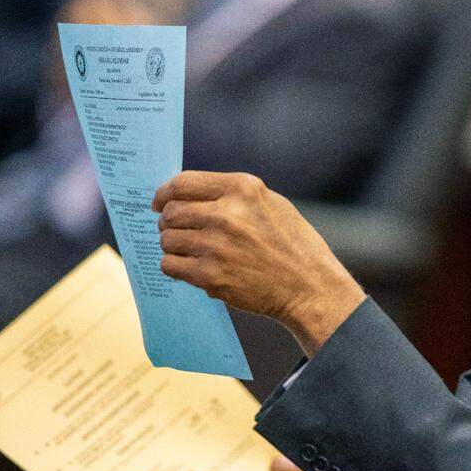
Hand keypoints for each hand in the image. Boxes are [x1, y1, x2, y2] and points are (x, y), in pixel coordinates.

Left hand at [152, 171, 365, 355]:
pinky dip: (175, 266)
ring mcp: (216, 245)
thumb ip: (234, 195)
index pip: (183, 182)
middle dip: (169, 223)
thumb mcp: (271, 204)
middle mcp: (226, 213)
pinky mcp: (210, 276)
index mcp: (242, 189)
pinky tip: (190, 268)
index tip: (160, 202)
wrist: (310, 288)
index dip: (164, 193)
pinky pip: (170, 265)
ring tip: (190, 252)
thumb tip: (193, 196)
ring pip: (167, 239)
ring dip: (173, 246)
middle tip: (178, 232)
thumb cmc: (295, 246)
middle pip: (171, 212)